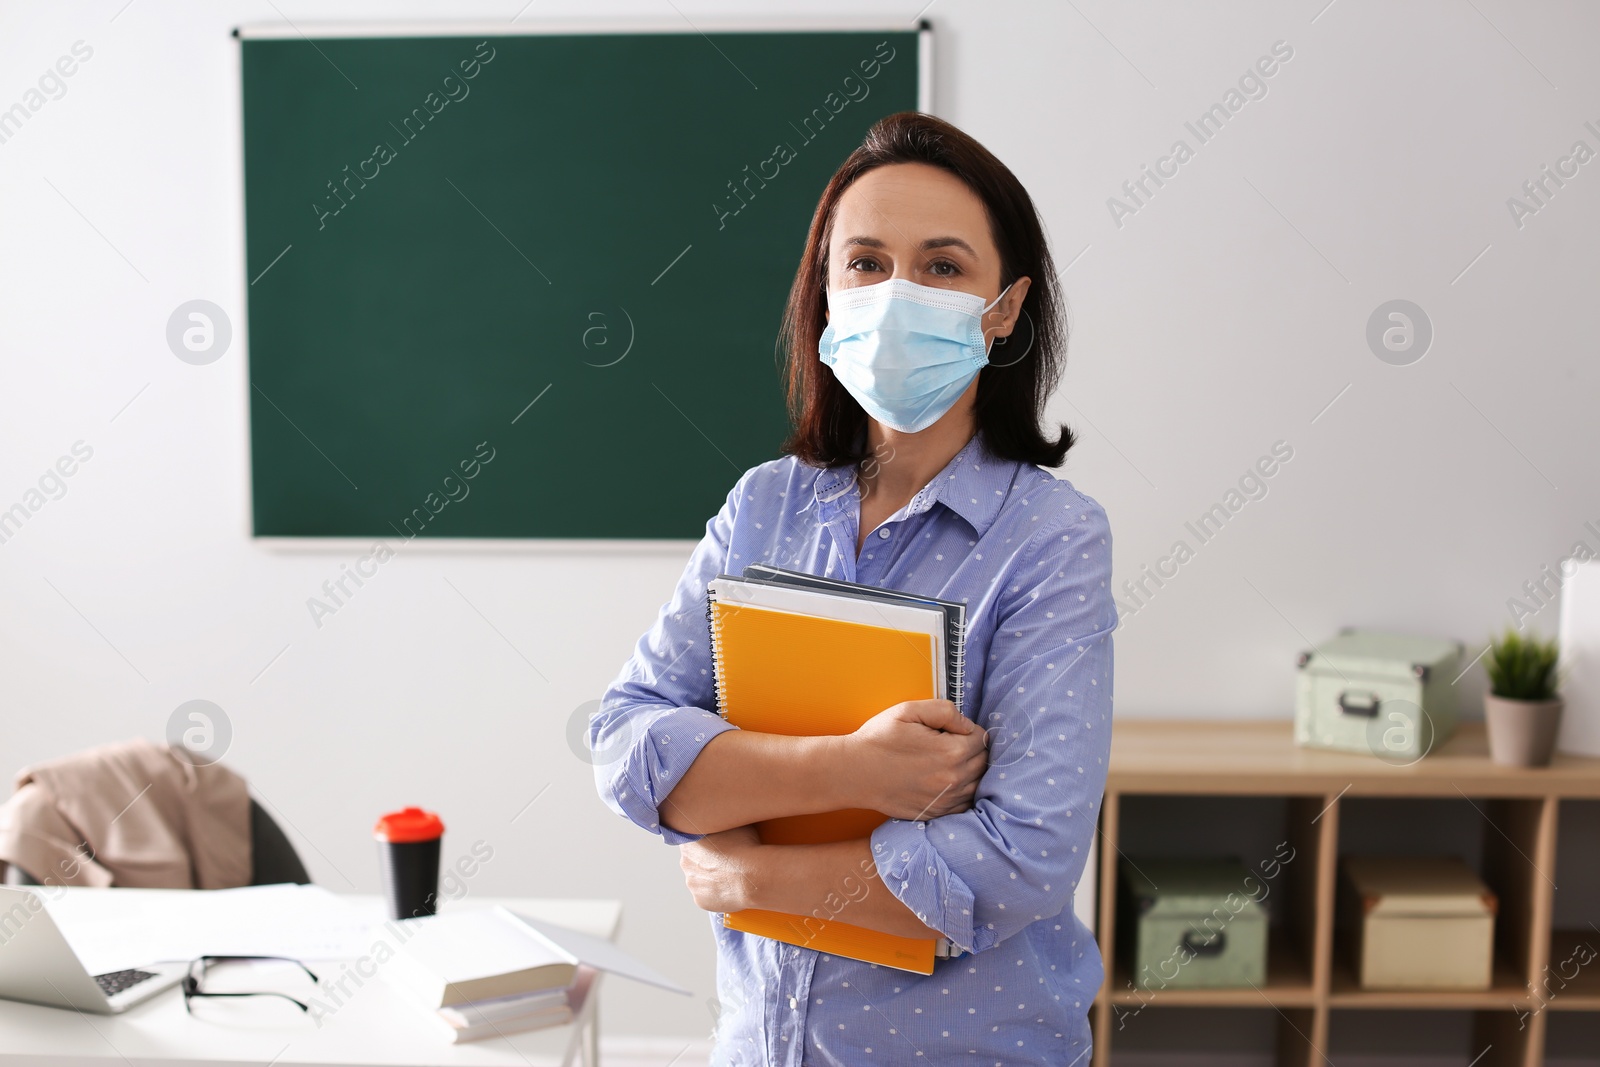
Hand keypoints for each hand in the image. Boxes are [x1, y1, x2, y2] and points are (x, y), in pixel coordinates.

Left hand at [679, 825, 763, 912]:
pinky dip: (716, 893)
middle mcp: (685, 863)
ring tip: (731, 876)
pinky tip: (730, 888)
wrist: (753, 875)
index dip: (706, 842)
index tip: (717, 844)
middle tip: (726, 860)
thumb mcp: (734, 822)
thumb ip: (721, 821)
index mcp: (689, 841)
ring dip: (710, 878)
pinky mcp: (700, 901)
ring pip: (699, 879)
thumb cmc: (745, 847)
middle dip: (706, 861)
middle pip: (693, 860)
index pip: (692, 839)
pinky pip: (707, 896)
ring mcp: (692, 883)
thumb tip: (724, 818)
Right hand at [835, 699, 988, 820]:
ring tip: (947, 762)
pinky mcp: (936, 813)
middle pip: (984, 762)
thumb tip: (967, 724)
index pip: (982, 739)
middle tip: (950, 744)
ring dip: (970, 772)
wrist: (854, 773)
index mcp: (950, 751)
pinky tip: (945, 782)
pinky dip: (961, 793)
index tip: (952, 731)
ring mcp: (945, 800)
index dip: (969, 731)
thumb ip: (944, 710)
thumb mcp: (908, 710)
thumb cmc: (878, 740)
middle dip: (972, 750)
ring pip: (977, 784)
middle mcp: (953, 779)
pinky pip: (965, 804)